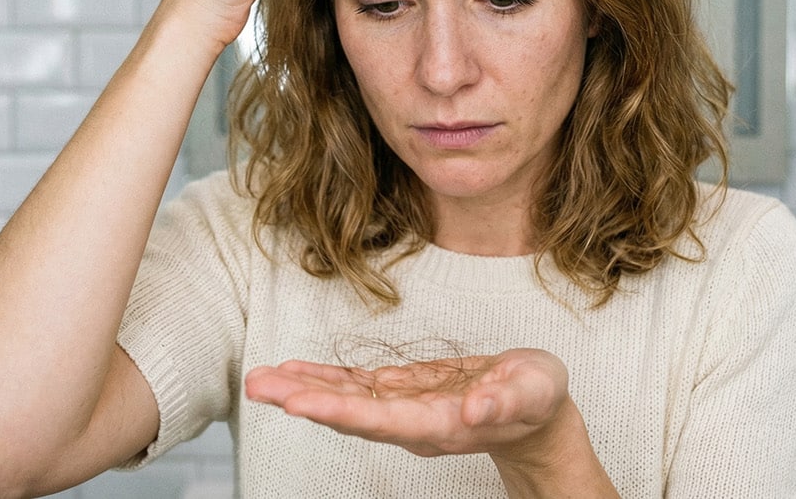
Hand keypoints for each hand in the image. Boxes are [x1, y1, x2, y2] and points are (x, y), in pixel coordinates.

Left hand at [245, 348, 569, 459]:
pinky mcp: (401, 392)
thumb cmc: (537, 398)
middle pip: (350, 414)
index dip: (339, 412)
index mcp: (441, 423)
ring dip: (303, 389)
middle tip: (258, 385)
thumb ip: (504, 402)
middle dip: (304, 400)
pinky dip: (323, 379)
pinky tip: (294, 372)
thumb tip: (472, 410)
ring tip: (261, 379)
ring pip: (346, 400)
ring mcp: (403, 409)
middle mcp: (412, 422)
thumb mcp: (534, 391)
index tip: (299, 405)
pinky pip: (355, 387)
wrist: (536, 412)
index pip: (381, 419)